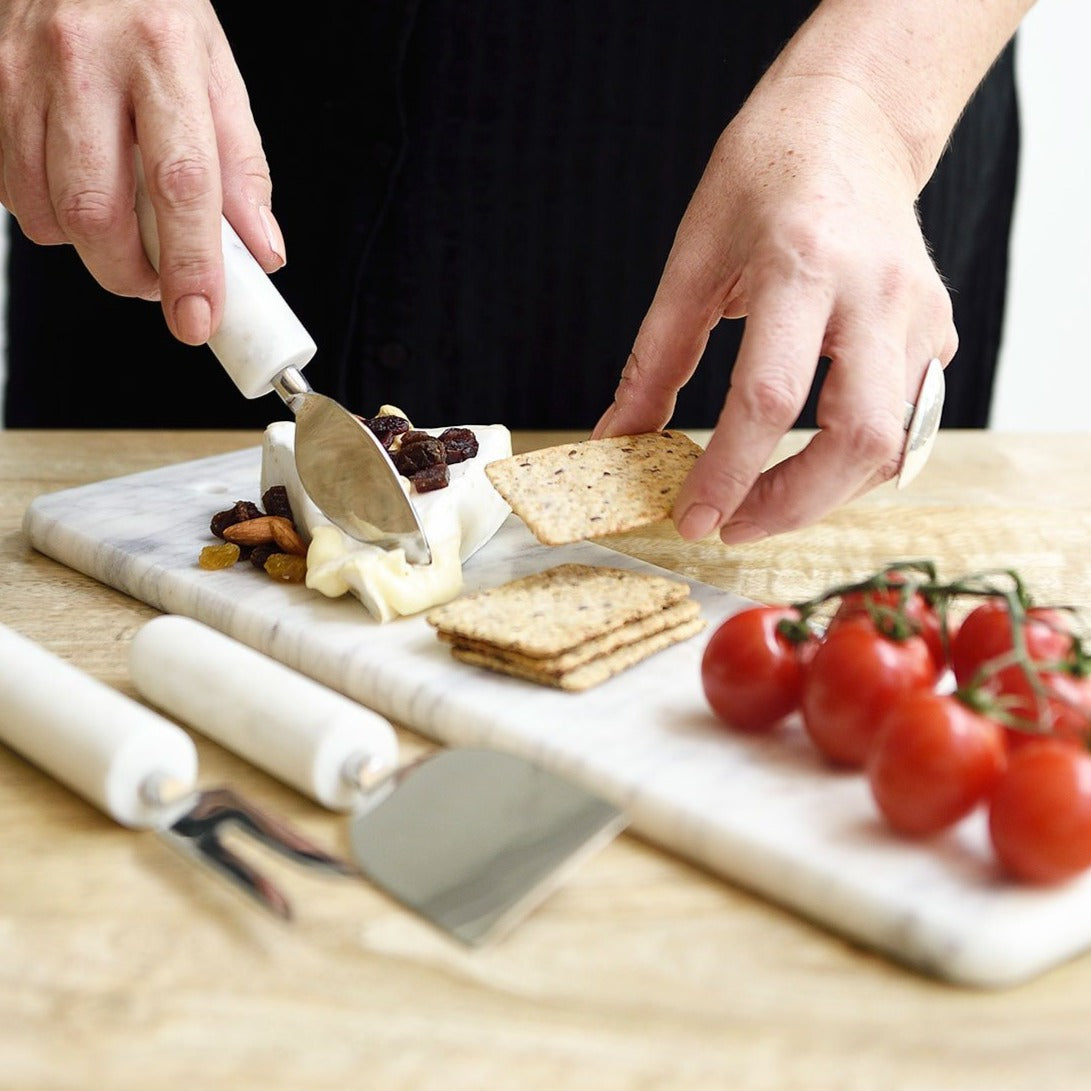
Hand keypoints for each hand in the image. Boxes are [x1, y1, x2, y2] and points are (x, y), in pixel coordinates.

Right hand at [0, 0, 282, 345]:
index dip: (190, 266)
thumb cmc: (151, 9)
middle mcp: (83, 59)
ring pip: (45, 211)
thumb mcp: (216, 74)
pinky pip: (10, 187)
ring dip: (88, 248)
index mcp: (161, 54)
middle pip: (97, 213)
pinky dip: (48, 212)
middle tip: (158, 281)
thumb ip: (241, 167)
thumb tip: (260, 250)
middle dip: (129, 274)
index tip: (198, 316)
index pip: (180, 185)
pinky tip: (76, 184)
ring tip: (122, 228)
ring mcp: (21, 71)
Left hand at [593, 73, 957, 544]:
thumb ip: (657, 358)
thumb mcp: (692, 258)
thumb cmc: (763, 176)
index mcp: (804, 263)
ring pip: (894, 445)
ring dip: (826, 493)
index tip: (691, 517)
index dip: (728, 473)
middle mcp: (878, 293)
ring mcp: (920, 314)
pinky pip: (907, 423)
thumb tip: (618, 438)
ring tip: (763, 501)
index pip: (769, 398)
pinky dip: (855, 462)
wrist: (850, 120)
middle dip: (792, 505)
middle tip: (732, 525)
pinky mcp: (936, 330)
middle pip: (858, 439)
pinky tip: (810, 461)